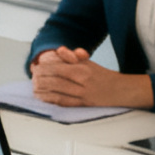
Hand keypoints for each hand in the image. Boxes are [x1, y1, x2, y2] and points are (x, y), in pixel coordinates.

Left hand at [29, 55, 150, 108]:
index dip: (43, 68)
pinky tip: (42, 97)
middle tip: (33, 77)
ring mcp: (83, 94)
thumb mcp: (88, 62)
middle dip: (40, 78)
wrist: (121, 91)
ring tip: (34, 86)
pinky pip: (63, 102)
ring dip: (42, 89)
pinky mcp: (83, 104)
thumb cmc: (102, 76)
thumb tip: (60, 49)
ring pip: (57, 91)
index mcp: (83, 69)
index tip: (35, 67)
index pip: (58, 67)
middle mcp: (83, 81)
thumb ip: (72, 56)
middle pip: (55, 79)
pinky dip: (50, 99)